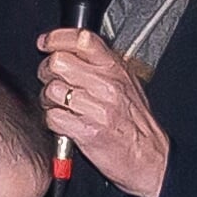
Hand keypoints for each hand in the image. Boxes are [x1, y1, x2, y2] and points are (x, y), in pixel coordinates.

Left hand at [36, 29, 169, 196]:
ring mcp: (98, 108)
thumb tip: (69, 48)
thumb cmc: (135, 123)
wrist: (151, 158)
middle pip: (58, 63)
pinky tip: (65, 122)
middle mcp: (107, 85)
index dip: (57, 38)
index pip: (82, 40)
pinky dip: (54, 121)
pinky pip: (53, 117)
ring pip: (52, 90)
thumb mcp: (126, 84)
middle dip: (47, 72)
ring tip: (62, 106)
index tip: (45, 43)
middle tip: (53, 81)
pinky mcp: (87, 131)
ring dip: (49, 100)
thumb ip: (100, 65)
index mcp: (116, 69)